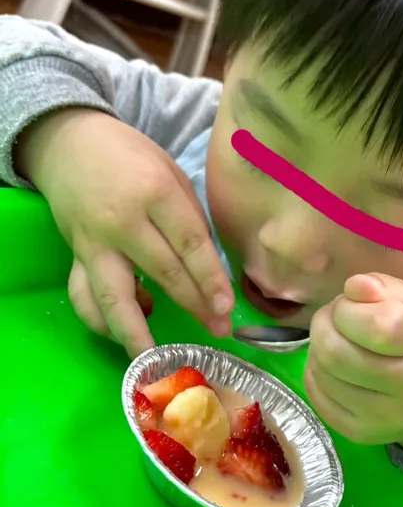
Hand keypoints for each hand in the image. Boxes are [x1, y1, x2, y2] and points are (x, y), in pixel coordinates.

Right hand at [16, 108, 233, 357]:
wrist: (72, 145)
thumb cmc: (134, 158)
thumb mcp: (172, 174)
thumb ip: (189, 219)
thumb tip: (210, 269)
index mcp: (155, 193)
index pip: (189, 243)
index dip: (209, 279)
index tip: (226, 307)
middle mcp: (123, 222)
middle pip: (162, 273)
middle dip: (194, 306)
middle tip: (217, 331)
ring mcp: (94, 244)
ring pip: (113, 298)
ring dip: (137, 333)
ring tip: (160, 361)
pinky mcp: (76, 257)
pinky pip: (85, 298)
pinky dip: (103, 322)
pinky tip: (127, 333)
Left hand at [304, 273, 402, 465]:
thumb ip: (384, 287)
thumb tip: (354, 287)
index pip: (376, 326)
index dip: (350, 308)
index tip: (352, 301)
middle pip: (337, 352)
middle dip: (325, 324)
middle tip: (336, 316)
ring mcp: (384, 418)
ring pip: (323, 372)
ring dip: (319, 346)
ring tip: (337, 339)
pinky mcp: (361, 434)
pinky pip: (317, 395)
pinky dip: (317, 372)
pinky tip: (334, 365)